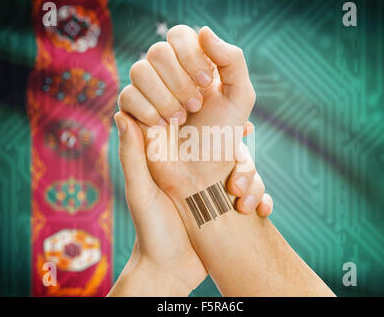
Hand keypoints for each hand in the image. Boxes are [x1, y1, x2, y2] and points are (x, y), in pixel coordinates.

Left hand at [108, 113, 271, 295]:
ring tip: (245, 204)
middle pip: (232, 150)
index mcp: (178, 161)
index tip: (239, 124)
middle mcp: (200, 171)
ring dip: (255, 183)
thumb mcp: (140, 192)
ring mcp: (217, 189)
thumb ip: (133, 156)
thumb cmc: (150, 231)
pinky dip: (263, 200)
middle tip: (238, 180)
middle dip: (244, 161)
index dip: (220, 122)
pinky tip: (262, 211)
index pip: (202, 131)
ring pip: (247, 172)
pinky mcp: (229, 206)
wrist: (169, 270)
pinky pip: (254, 195)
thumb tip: (121, 113)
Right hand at [118, 25, 255, 203]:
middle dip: (179, 81)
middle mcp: (169, 75)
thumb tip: (202, 31)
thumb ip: (232, 59)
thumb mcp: (240, 97)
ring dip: (164, 97)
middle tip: (195, 106)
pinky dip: (147, 110)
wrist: (203, 174)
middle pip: (158, 51)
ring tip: (180, 120)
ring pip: (139, 70)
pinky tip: (163, 126)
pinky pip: (127, 95)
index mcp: (193, 66)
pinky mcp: (133, 111)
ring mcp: (149, 92)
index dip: (190, 55)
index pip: (179, 35)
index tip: (207, 83)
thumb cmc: (223, 136)